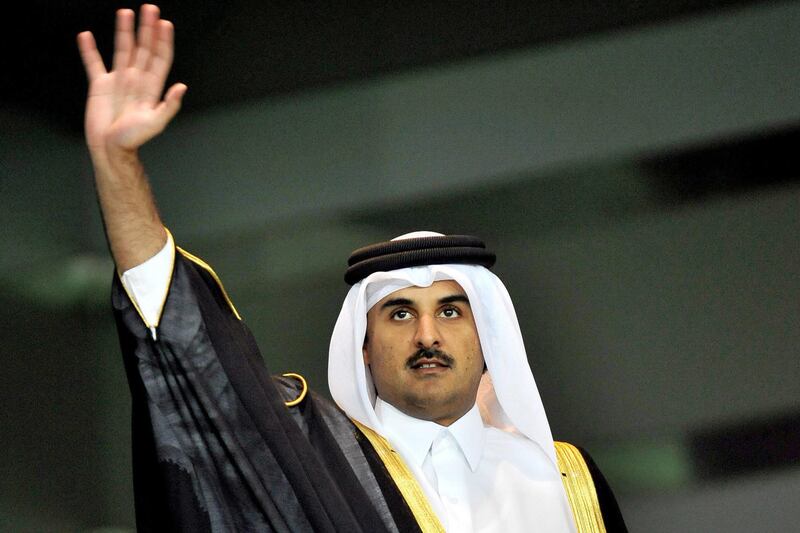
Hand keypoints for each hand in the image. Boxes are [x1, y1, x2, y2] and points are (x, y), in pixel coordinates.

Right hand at [77, 4, 185, 158]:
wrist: (110, 148)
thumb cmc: (133, 139)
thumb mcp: (155, 123)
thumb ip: (169, 105)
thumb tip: (182, 87)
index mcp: (151, 88)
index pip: (160, 59)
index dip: (163, 42)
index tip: (165, 24)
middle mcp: (136, 80)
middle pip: (143, 49)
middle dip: (147, 29)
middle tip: (150, 8)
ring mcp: (118, 80)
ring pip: (122, 50)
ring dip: (124, 31)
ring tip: (125, 12)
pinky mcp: (99, 85)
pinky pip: (94, 63)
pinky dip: (89, 50)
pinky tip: (86, 36)